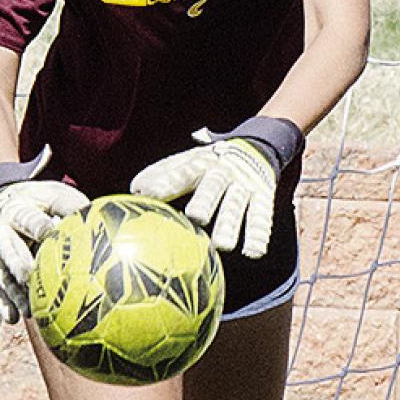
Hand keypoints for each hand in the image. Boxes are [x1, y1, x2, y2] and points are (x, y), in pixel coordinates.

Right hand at [0, 177, 88, 323]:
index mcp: (18, 210)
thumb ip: (73, 205)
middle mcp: (3, 231)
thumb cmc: (41, 201)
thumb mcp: (54, 195)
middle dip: (20, 264)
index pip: (28, 219)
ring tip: (29, 310)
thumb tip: (102, 214)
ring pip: (2, 274)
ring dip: (14, 292)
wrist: (4, 199)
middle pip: (10, 250)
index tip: (50, 233)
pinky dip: (3, 303)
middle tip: (32, 277)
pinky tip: (13, 319)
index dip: (38, 227)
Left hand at [131, 139, 275, 258]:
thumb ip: (166, 174)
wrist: (258, 146)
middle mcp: (224, 172)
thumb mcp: (191, 160)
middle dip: (205, 201)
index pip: (182, 171)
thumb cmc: (211, 162)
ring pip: (237, 206)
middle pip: (213, 186)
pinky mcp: (264, 197)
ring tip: (223, 245)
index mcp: (202, 162)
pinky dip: (259, 236)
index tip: (146, 192)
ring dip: (230, 225)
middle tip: (195, 217)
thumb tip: (135, 190)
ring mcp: (245, 185)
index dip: (166, 181)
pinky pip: (262, 217)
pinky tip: (253, 252)